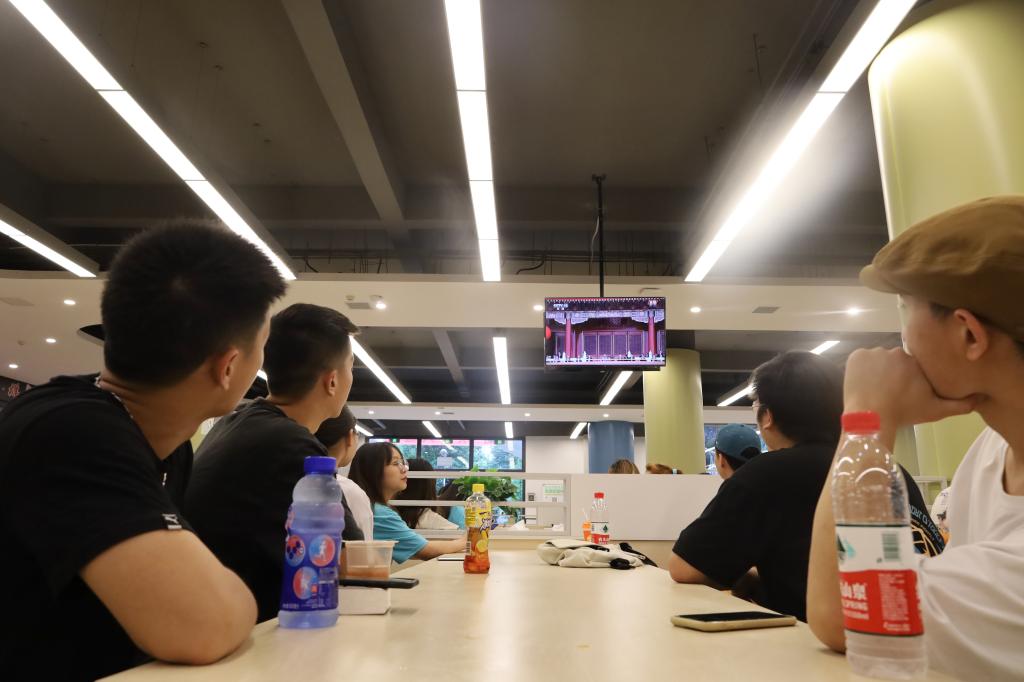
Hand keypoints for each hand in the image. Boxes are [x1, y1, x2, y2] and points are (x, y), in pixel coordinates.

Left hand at [844, 348, 976, 430]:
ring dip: (878, 371)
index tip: (903, 391)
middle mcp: (896, 351)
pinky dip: (862, 369)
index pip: (912, 365)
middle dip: (893, 374)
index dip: (907, 378)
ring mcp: (874, 352)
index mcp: (915, 360)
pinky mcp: (856, 355)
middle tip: (890, 391)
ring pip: (878, 360)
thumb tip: (980, 399)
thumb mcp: (936, 411)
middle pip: (894, 361)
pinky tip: (865, 383)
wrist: (871, 417)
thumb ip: (959, 405)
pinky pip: (861, 359)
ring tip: (877, 389)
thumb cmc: (904, 413)